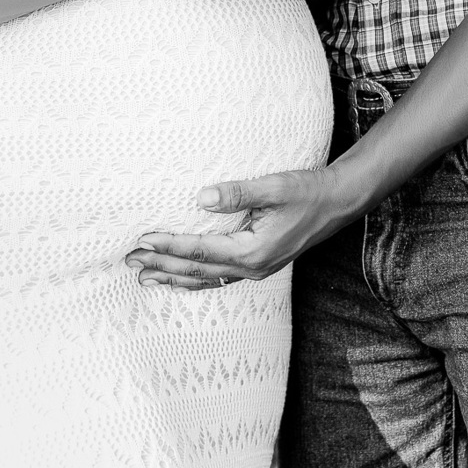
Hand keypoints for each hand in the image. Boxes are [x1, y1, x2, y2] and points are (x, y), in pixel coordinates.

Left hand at [127, 167, 358, 288]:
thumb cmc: (307, 192)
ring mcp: (255, 270)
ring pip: (205, 279)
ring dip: (173, 277)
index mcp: (253, 250)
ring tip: (144, 278)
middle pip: (196, 270)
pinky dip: (195, 279)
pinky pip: (218, 278)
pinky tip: (181, 279)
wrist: (336, 203)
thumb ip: (238, 193)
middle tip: (130, 260)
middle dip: (161, 266)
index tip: (142, 240)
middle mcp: (252, 267)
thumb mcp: (274, 188)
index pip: (200, 250)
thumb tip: (202, 197)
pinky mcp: (258, 265)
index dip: (168, 246)